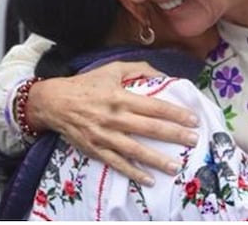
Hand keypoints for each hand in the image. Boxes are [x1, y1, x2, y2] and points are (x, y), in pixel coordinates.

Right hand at [25, 61, 200, 185]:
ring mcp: (105, 136)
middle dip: (174, 135)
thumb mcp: (112, 69)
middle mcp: (115, 117)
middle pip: (150, 128)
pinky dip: (133, 172)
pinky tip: (148, 179)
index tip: (193, 119)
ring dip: (157, 159)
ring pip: (135, 150)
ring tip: (176, 166)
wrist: (54, 102)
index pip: (154, 106)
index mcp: (120, 96)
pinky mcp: (96, 150)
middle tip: (193, 140)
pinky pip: (118, 163)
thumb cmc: (86, 84)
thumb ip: (139, 69)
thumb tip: (162, 74)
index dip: (175, 114)